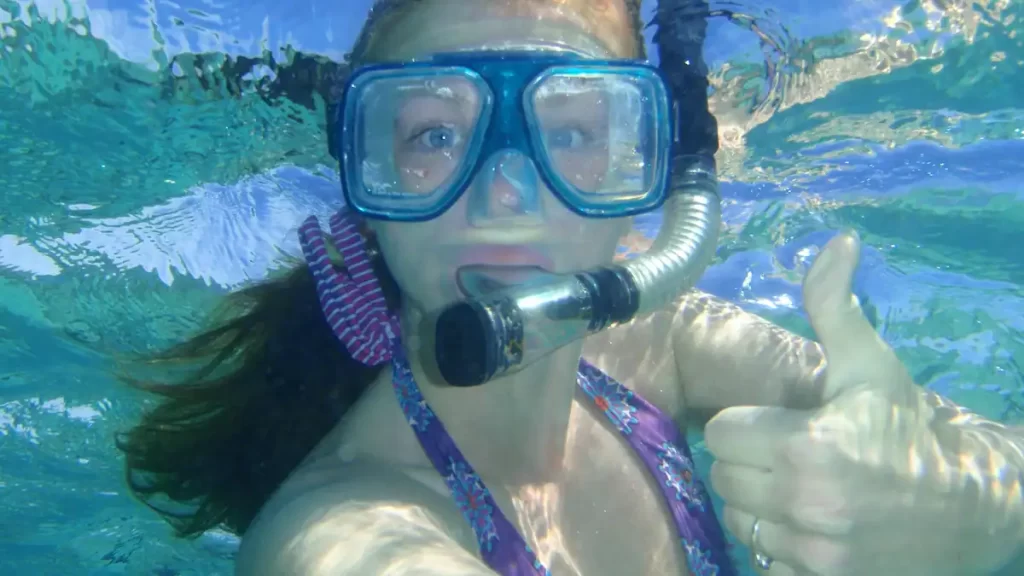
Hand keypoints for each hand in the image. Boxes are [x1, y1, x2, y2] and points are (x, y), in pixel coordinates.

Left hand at [704, 231, 968, 575]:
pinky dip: (778, 547)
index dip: (745, 425)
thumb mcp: (871, 365)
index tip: (773, 424)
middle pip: (724, 478)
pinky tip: (808, 526)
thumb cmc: (910, 429)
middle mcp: (803, 504)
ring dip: (760, 506)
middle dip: (747, 463)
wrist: (972, 507)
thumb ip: (836, 305)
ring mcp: (813, 554)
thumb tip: (837, 241)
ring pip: (741, 523)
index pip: (722, 434)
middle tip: (784, 454)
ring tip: (797, 489)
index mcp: (805, 446)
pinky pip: (764, 563)